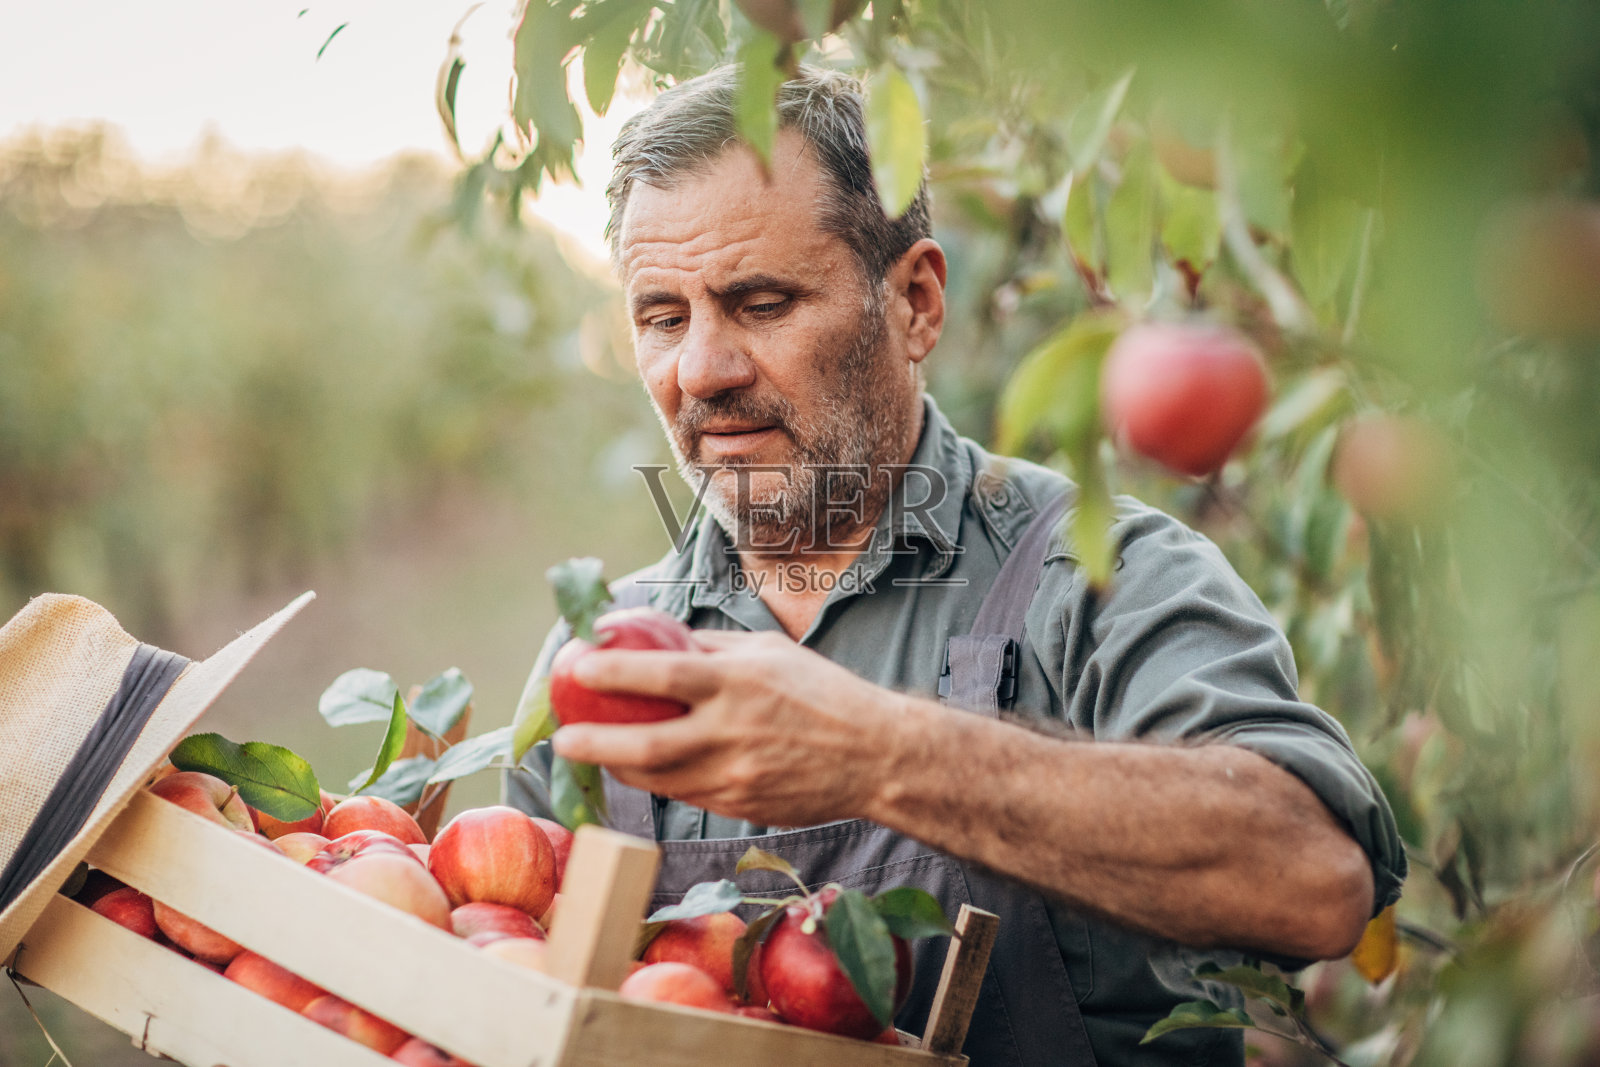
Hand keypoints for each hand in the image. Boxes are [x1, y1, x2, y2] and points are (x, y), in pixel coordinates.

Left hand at [549, 629, 901, 825]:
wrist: (876, 756)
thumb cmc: (821, 693)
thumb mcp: (768, 654)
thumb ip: (709, 648)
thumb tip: (650, 636)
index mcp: (740, 682)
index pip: (664, 673)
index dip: (614, 669)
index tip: (577, 663)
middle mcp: (734, 731)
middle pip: (646, 742)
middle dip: (594, 741)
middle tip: (561, 738)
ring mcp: (736, 775)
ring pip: (658, 778)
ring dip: (616, 765)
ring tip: (589, 750)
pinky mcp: (741, 806)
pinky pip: (683, 794)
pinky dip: (653, 780)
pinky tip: (635, 767)